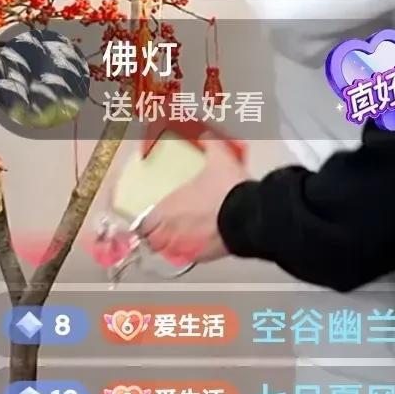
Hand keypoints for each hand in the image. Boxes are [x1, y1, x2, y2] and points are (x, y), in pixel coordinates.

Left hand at [141, 139, 249, 267]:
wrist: (249, 215)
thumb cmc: (228, 190)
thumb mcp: (219, 159)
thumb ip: (210, 144)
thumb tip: (207, 135)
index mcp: (169, 209)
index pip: (145, 222)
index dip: (149, 219)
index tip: (155, 215)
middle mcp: (173, 231)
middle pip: (154, 240)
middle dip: (158, 234)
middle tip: (168, 226)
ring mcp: (188, 247)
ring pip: (170, 252)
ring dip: (173, 245)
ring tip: (184, 237)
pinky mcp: (205, 257)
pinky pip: (192, 258)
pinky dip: (194, 252)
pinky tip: (204, 243)